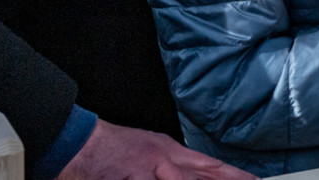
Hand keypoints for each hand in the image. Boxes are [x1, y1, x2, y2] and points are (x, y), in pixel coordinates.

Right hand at [57, 119, 256, 179]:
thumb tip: (205, 175)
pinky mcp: (132, 178)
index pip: (211, 168)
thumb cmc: (117, 150)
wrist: (82, 143)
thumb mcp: (155, 151)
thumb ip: (180, 166)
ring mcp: (149, 170)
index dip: (236, 177)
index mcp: (172, 152)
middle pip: (202, 177)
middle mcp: (165, 160)